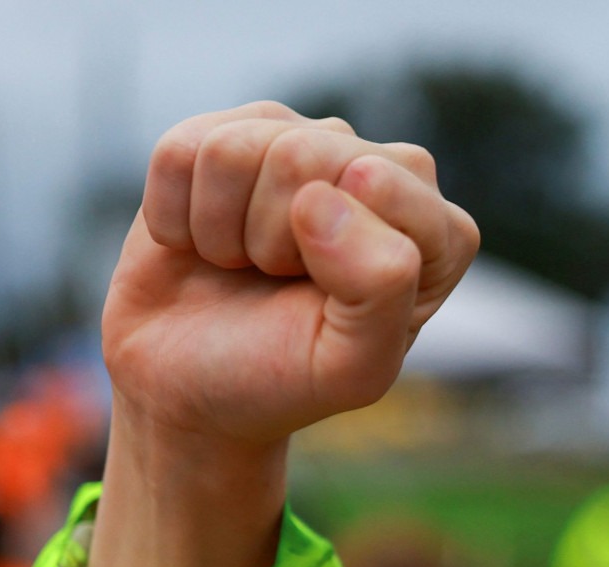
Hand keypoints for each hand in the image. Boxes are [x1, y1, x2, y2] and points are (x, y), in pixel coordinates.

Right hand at [103, 100, 478, 444]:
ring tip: (240, 267)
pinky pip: (180, 152)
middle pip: (301, 155)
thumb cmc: (281, 378)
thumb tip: (321, 196)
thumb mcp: (352, 368)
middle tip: (274, 283)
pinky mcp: (224, 138)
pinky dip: (172, 216)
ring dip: (219, 230)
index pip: (378, 182)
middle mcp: (376, 170)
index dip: (330, 250)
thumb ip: (380, 287)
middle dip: (268, 240)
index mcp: (436, 230)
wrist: (187, 386)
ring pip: (234, 150)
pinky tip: (198, 246)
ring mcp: (299, 144)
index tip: (327, 301)